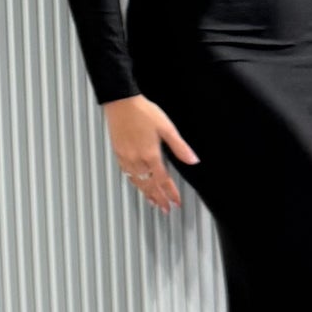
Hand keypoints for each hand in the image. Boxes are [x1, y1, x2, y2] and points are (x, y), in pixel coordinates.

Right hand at [103, 95, 198, 213]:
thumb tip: (193, 160)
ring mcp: (126, 158)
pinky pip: (127, 174)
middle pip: (149, 185)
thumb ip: (180, 147)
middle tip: (165, 209)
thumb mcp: (167, 128)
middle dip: (159, 198)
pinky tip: (138, 184)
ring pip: (137, 182)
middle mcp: (137, 160)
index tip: (176, 202)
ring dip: (146, 194)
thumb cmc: (143, 112)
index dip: (170, 193)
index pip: (163, 180)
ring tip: (153, 202)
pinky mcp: (118, 153)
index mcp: (151, 155)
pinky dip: (134, 183)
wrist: (121, 102)